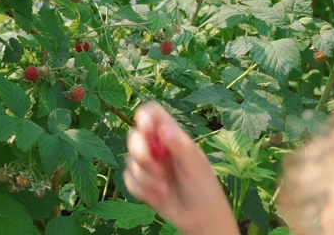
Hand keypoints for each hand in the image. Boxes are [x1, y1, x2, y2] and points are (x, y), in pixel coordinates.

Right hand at [124, 102, 238, 234]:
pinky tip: (158, 197)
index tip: (146, 130)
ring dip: (145, 177)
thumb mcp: (196, 165)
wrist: (201, 219)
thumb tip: (163, 128)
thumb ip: (179, 145)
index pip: (152, 114)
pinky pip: (128, 179)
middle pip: (134, 136)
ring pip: (129, 160)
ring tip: (164, 189)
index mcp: (172, 136)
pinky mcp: (141, 183)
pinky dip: (141, 189)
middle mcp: (157, 147)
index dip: (144, 117)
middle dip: (141, 153)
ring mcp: (148, 165)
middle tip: (156, 169)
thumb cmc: (204, 187)